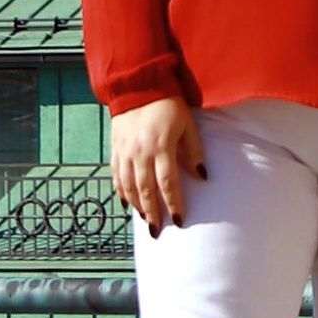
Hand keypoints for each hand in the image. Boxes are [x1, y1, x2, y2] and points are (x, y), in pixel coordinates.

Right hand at [110, 97, 205, 236]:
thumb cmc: (168, 105)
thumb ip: (194, 151)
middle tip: (157, 232)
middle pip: (146, 190)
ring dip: (137, 206)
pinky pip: (116, 176)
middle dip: (152, 213)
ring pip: (128, 187)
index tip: (179, 221)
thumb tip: (202, 177)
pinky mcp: (115, 149)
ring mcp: (125, 152)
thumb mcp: (187, 124)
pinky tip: (127, 204)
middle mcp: (140, 153)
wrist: (138, 85)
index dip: (174, 204)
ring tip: (145, 220)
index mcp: (161, 147)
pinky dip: (121, 192)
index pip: (168, 183)